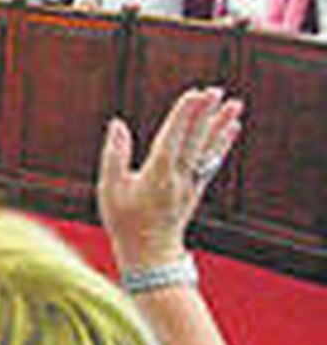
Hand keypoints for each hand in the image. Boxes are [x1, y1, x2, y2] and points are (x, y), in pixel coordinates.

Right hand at [97, 87, 242, 270]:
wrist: (150, 254)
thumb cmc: (125, 221)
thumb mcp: (110, 189)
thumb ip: (114, 154)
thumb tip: (117, 124)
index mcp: (157, 176)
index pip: (173, 138)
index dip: (184, 115)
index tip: (195, 94)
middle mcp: (179, 177)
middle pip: (195, 140)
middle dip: (206, 114)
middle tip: (217, 91)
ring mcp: (192, 183)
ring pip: (209, 148)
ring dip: (222, 125)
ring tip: (235, 104)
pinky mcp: (197, 188)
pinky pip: (213, 160)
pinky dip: (223, 142)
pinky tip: (231, 128)